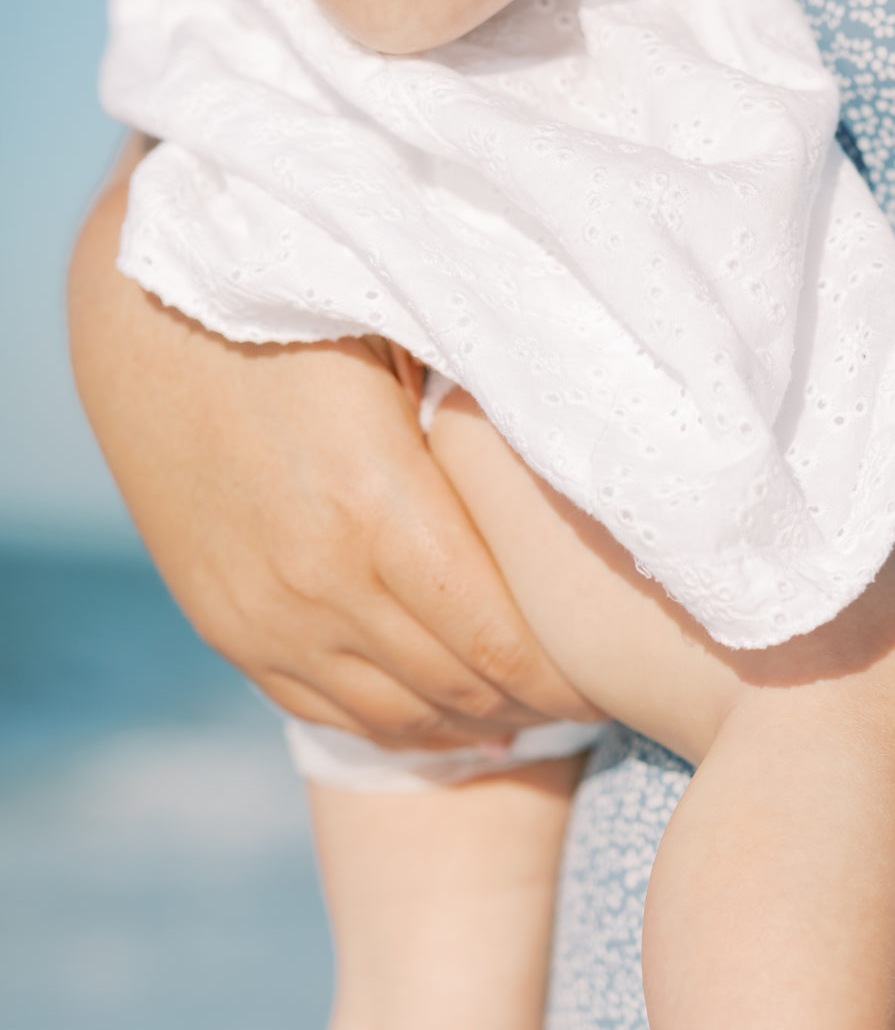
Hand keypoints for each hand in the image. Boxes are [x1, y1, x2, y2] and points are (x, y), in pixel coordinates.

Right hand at [67, 145, 588, 746]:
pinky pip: (322, 709)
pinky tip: (444, 723)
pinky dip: (394, 728)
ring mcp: (265, 615)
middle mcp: (319, 584)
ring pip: (394, 716)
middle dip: (532, 707)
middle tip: (587, 699)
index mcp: (379, 513)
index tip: (611, 678)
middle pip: (457, 691)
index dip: (566, 678)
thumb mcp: (409, 347)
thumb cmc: (304, 301)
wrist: (148, 309)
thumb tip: (595, 468)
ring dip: (468, 725)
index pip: (502, 644)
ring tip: (526, 716)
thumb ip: (485, 431)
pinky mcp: (225, 625)